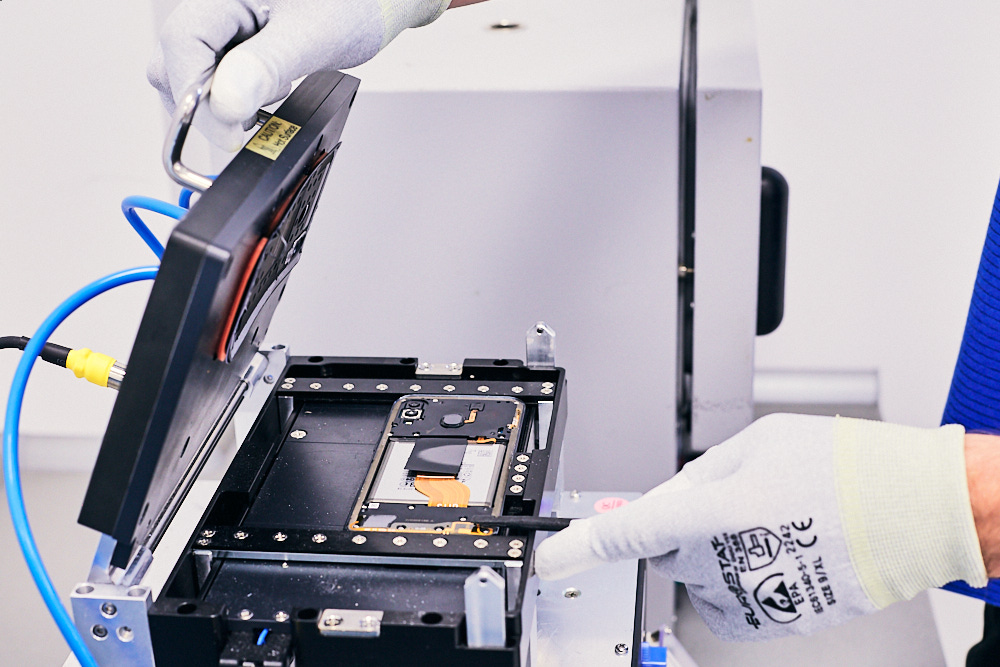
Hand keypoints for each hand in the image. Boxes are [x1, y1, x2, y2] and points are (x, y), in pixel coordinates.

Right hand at [148, 0, 450, 149]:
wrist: (375, 1)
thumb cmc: (355, 1)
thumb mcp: (316, 34)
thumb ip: (268, 66)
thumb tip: (224, 106)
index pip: (183, 42)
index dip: (196, 95)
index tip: (229, 132)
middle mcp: (216, 3)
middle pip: (175, 60)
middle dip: (207, 102)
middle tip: (252, 120)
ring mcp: (221, 23)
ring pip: (192, 72)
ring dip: (222, 100)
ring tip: (274, 90)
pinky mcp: (232, 43)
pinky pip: (214, 75)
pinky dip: (236, 95)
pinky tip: (270, 88)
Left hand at [534, 414, 986, 639]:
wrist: (907, 513)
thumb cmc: (841, 470)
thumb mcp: (754, 443)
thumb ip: (698, 472)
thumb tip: (670, 494)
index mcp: (707, 509)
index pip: (627, 531)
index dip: (583, 544)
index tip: (554, 556)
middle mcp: (719, 559)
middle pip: (666, 547)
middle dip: (683, 524)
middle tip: (734, 499)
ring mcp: (746, 594)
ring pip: (697, 574)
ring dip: (715, 552)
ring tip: (769, 523)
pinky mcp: (770, 619)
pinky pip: (728, 600)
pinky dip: (739, 579)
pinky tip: (777, 551)